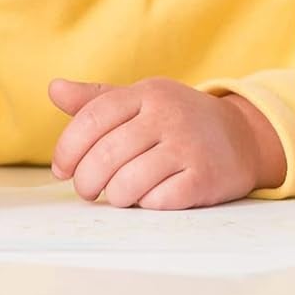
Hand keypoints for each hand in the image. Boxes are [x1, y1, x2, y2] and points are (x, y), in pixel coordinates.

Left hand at [48, 77, 284, 208]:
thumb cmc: (177, 119)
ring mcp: (187, 145)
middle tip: (87, 189)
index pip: (92, 118)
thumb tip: (54, 88)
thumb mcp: (140, 100)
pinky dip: (146, 205)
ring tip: (118, 194)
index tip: (62, 169)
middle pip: (105, 156)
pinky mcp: (204, 177)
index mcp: (145, 93)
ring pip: (127, 183)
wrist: (240, 136)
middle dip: (86, 181)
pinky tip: (150, 198)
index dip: (68, 148)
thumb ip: (96, 99)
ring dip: (115, 197)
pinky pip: (158, 202)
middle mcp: (166, 114)